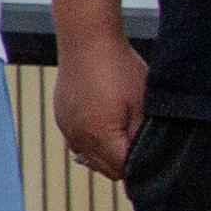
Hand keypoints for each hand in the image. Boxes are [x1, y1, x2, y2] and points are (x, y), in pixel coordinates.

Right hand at [54, 25, 144, 181]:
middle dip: (122, 162)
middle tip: (139, 140)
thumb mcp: (141, 104)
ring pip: (89, 157)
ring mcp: (66, 126)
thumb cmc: (119, 67)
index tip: (150, 151)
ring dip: (106, 153)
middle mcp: (77, 136)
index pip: (121, 170)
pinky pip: (77, 141)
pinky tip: (104, 123)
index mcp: (99, 135)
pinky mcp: (61, 117)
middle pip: (104, 169)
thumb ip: (141, 135)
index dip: (138, 165)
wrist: (87, 40)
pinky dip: (91, 140)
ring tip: (122, 131)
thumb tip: (144, 157)